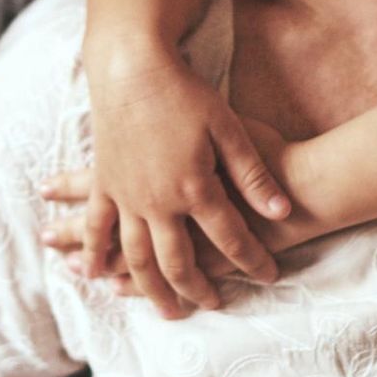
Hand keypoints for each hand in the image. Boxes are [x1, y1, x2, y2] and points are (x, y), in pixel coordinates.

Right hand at [83, 49, 289, 317]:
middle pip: (179, 262)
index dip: (254, 260)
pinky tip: (94, 274)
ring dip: (150, 289)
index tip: (269, 275)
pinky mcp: (104, 185)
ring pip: (137, 258)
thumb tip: (282, 210)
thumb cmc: (184, 92)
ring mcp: (127, 197)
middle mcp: (158, 202)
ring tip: (166, 310)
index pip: (231, 238)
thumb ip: (253, 175)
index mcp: (194, 188)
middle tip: (212, 305)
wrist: (132, 66)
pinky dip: (95, 255)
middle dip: (199, 289)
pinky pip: (98, 229)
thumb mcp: (229, 128)